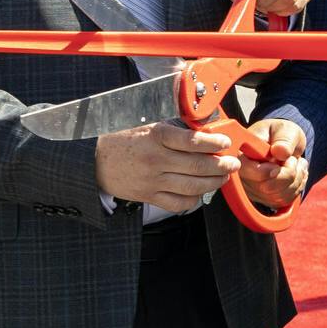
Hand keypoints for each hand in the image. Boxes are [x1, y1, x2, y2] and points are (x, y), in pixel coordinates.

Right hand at [95, 121, 241, 215]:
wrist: (93, 161)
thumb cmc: (123, 139)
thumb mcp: (146, 124)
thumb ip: (173, 128)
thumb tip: (204, 126)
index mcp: (155, 137)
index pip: (191, 141)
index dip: (214, 143)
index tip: (226, 143)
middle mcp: (155, 160)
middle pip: (197, 166)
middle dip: (221, 166)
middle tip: (233, 163)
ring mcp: (152, 181)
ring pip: (192, 186)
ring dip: (213, 183)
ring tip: (224, 177)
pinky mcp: (149, 196)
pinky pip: (178, 203)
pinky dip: (194, 199)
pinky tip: (201, 191)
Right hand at [237, 118, 309, 210]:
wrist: (283, 146)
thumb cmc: (280, 135)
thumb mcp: (285, 130)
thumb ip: (284, 139)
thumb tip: (281, 152)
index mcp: (241, 155)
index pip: (246, 171)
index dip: (267, 170)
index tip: (282, 159)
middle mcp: (242, 177)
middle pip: (267, 188)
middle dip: (289, 172)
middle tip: (293, 158)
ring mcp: (252, 190)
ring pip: (279, 196)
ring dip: (296, 179)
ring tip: (296, 162)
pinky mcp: (264, 199)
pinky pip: (284, 200)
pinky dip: (297, 186)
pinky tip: (296, 173)